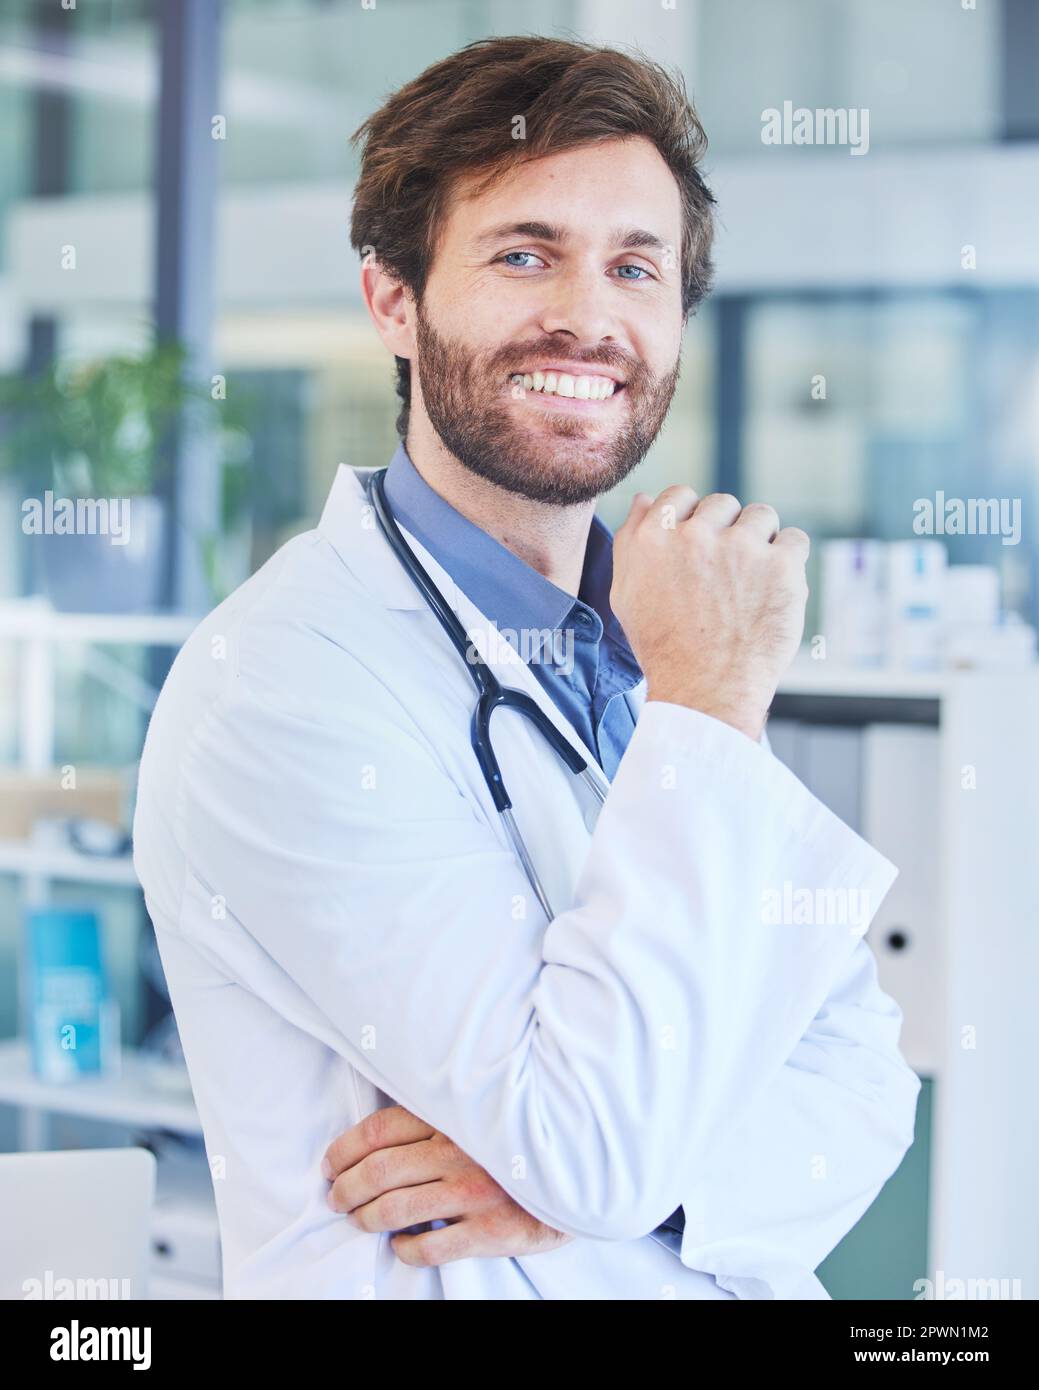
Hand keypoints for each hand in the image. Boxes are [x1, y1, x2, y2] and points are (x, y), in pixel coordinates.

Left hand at [321, 1105, 572, 1266]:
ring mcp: (473, 1192)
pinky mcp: (489, 1230)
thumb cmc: (515, 1144)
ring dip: (366, 1218)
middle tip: (336, 1199)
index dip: (345, 1149)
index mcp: (452, 1118)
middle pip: (379, 1171)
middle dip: (346, 1189)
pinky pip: (430, 1247)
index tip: (330, 1164)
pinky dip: (405, 1250)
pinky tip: (401, 1245)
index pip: (380, 1130)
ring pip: (395, 1209)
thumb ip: (436, 1118)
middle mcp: (459, 1152)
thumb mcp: (477, 1115)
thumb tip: (378, 1138)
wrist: (577, 1173)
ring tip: (359, 1221)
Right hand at [610, 487, 808, 739]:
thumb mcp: (627, 593)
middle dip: (727, 532)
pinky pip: (795, 540)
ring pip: (762, 516)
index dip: (693, 520)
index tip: (700, 550)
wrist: (706, 692)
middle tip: (725, 577)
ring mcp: (740, 547)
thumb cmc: (664, 647)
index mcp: (653, 538)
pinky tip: (774, 589)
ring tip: (751, 583)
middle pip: (723, 504)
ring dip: (760, 541)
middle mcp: (694, 535)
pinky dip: (789, 561)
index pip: (681, 495)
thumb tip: (646, 498)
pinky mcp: (781, 565)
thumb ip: (632, 540)